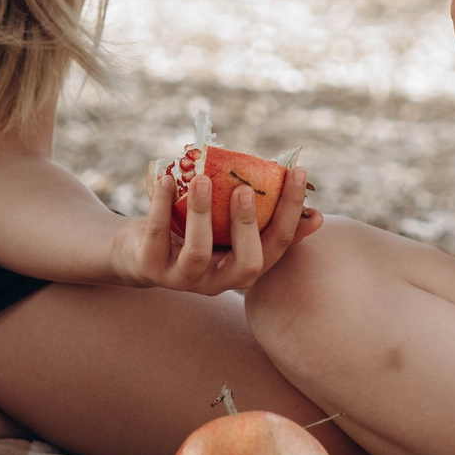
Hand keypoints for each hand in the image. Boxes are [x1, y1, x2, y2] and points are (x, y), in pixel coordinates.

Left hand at [110, 159, 323, 294]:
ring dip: (202, 214)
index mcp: (244, 268)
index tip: (298, 173)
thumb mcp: (229, 232)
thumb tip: (315, 215)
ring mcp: (183, 279)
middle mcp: (219, 281)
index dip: (292, 210)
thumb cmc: (195, 235)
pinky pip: (159, 235)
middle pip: (247, 264)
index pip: (278, 244)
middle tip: (244, 189)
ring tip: (204, 180)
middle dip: (248, 225)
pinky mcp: (151, 267)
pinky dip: (162, 205)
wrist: (138, 255)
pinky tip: (169, 179)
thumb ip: (264, 223)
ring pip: (198, 253)